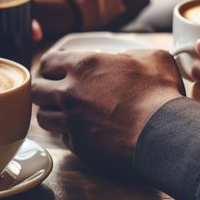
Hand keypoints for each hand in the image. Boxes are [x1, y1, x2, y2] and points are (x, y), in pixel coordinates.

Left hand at [33, 48, 183, 170]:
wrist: (164, 133)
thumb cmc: (160, 94)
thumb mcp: (152, 59)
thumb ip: (131, 55)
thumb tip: (128, 58)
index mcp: (84, 66)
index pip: (47, 62)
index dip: (49, 66)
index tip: (54, 71)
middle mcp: (70, 93)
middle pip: (35, 91)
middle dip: (41, 90)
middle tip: (52, 93)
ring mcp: (71, 121)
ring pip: (43, 117)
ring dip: (52, 114)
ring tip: (64, 113)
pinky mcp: (79, 145)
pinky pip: (64, 138)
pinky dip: (70, 134)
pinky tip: (83, 131)